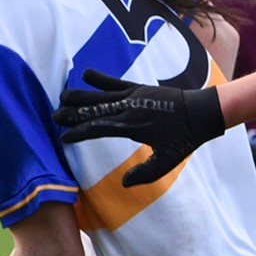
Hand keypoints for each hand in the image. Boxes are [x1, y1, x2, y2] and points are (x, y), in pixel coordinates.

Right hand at [54, 69, 225, 187]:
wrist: (202, 112)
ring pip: (102, 95)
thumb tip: (123, 182)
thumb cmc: (185, 139)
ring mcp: (135, 96)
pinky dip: (101, 78)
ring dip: (81, 96)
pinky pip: (116, 82)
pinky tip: (86, 74)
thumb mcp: (168, 161)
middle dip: (74, 113)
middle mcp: (131, 108)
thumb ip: (145, 173)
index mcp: (133, 127)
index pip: (100, 129)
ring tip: (62, 96)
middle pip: (96, 110)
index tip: (63, 137)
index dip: (80, 133)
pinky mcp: (140, 88)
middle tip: (54, 116)